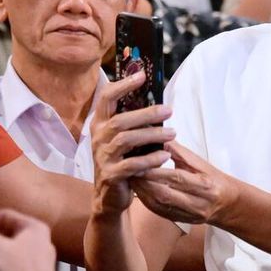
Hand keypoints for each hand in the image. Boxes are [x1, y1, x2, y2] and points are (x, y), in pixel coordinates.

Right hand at [90, 71, 173, 215]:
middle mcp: (98, 138)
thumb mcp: (124, 139)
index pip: (106, 97)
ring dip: (152, 135)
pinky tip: (164, 157)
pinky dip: (149, 160)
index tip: (142, 75)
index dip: (123, 85)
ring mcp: (102, 157)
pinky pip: (131, 164)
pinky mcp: (110, 175)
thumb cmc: (122, 160)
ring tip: (173, 134)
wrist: (110, 196)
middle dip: (146, 114)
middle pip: (120, 120)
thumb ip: (133, 120)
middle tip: (169, 110)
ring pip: (126, 140)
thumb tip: (157, 101)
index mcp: (100, 124)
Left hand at [129, 141, 242, 225]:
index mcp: (205, 185)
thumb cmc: (212, 178)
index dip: (156, 170)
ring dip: (141, 191)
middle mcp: (197, 203)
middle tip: (127, 169)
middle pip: (165, 193)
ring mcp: (188, 215)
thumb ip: (178, 152)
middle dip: (144, 181)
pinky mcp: (179, 220)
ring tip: (128, 178)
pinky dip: (145, 200)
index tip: (139, 160)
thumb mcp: (200, 163)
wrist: (226, 202)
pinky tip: (137, 190)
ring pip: (159, 205)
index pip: (176, 177)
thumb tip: (158, 136)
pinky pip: (158, 211)